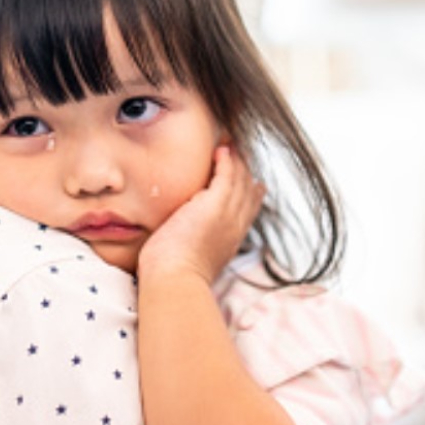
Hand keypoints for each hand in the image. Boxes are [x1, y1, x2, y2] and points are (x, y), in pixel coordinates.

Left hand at [138, 145, 264, 284]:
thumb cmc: (173, 276)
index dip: (250, 194)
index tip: (251, 182)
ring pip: (240, 180)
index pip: (248, 211)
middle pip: (249, 192)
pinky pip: (227, 174)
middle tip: (238, 153)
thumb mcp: (193, 259)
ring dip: (235, 160)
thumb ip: (195, 245)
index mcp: (231, 240)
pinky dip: (226, 160)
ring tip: (228, 145)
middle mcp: (235, 226)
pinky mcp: (215, 205)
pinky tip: (220, 150)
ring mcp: (228, 215)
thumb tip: (183, 241)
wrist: (174, 279)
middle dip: (245, 171)